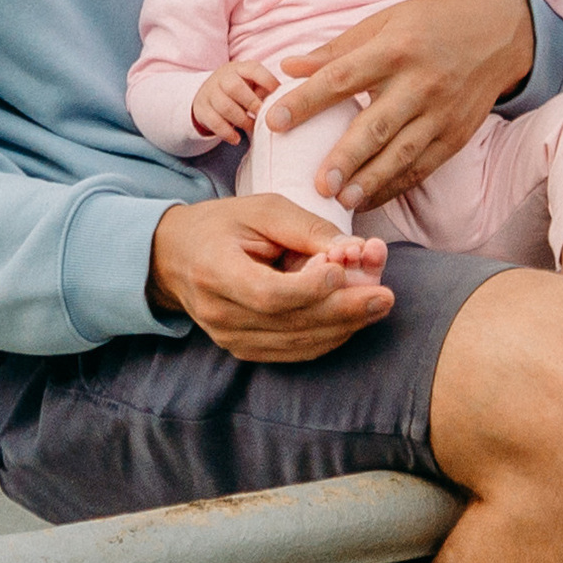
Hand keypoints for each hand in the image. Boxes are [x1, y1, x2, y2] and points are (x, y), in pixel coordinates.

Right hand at [146, 195, 392, 361]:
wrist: (176, 257)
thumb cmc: (223, 225)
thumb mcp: (262, 210)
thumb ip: (308, 229)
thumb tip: (356, 249)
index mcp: (215, 272)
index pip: (267, 294)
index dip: (309, 288)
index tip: (341, 269)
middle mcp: (220, 314)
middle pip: (290, 323)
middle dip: (344, 310)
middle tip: (385, 295)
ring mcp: (231, 339)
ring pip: (297, 342)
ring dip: (344, 325)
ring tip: (379, 303)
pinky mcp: (245, 350)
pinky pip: (294, 352)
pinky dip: (329, 336)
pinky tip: (355, 318)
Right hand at [190, 55, 281, 144]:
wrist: (208, 95)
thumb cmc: (241, 91)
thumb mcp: (253, 85)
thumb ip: (266, 91)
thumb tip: (283, 105)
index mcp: (240, 68)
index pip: (254, 69)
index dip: (267, 82)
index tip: (280, 97)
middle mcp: (223, 77)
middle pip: (235, 87)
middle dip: (252, 104)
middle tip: (263, 116)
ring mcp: (210, 92)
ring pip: (224, 106)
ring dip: (241, 120)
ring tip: (252, 128)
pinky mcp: (201, 109)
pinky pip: (213, 122)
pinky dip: (227, 132)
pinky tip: (237, 139)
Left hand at [260, 0, 535, 211]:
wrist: (499, 30)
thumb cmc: (433, 21)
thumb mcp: (386, 21)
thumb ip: (337, 49)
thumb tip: (289, 66)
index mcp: (395, 48)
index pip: (343, 78)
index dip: (307, 100)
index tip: (275, 120)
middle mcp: (420, 82)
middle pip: (376, 125)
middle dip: (346, 157)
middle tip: (318, 184)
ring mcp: (441, 112)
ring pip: (402, 153)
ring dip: (370, 180)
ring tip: (342, 201)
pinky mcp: (456, 134)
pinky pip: (423, 166)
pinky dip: (395, 185)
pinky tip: (369, 199)